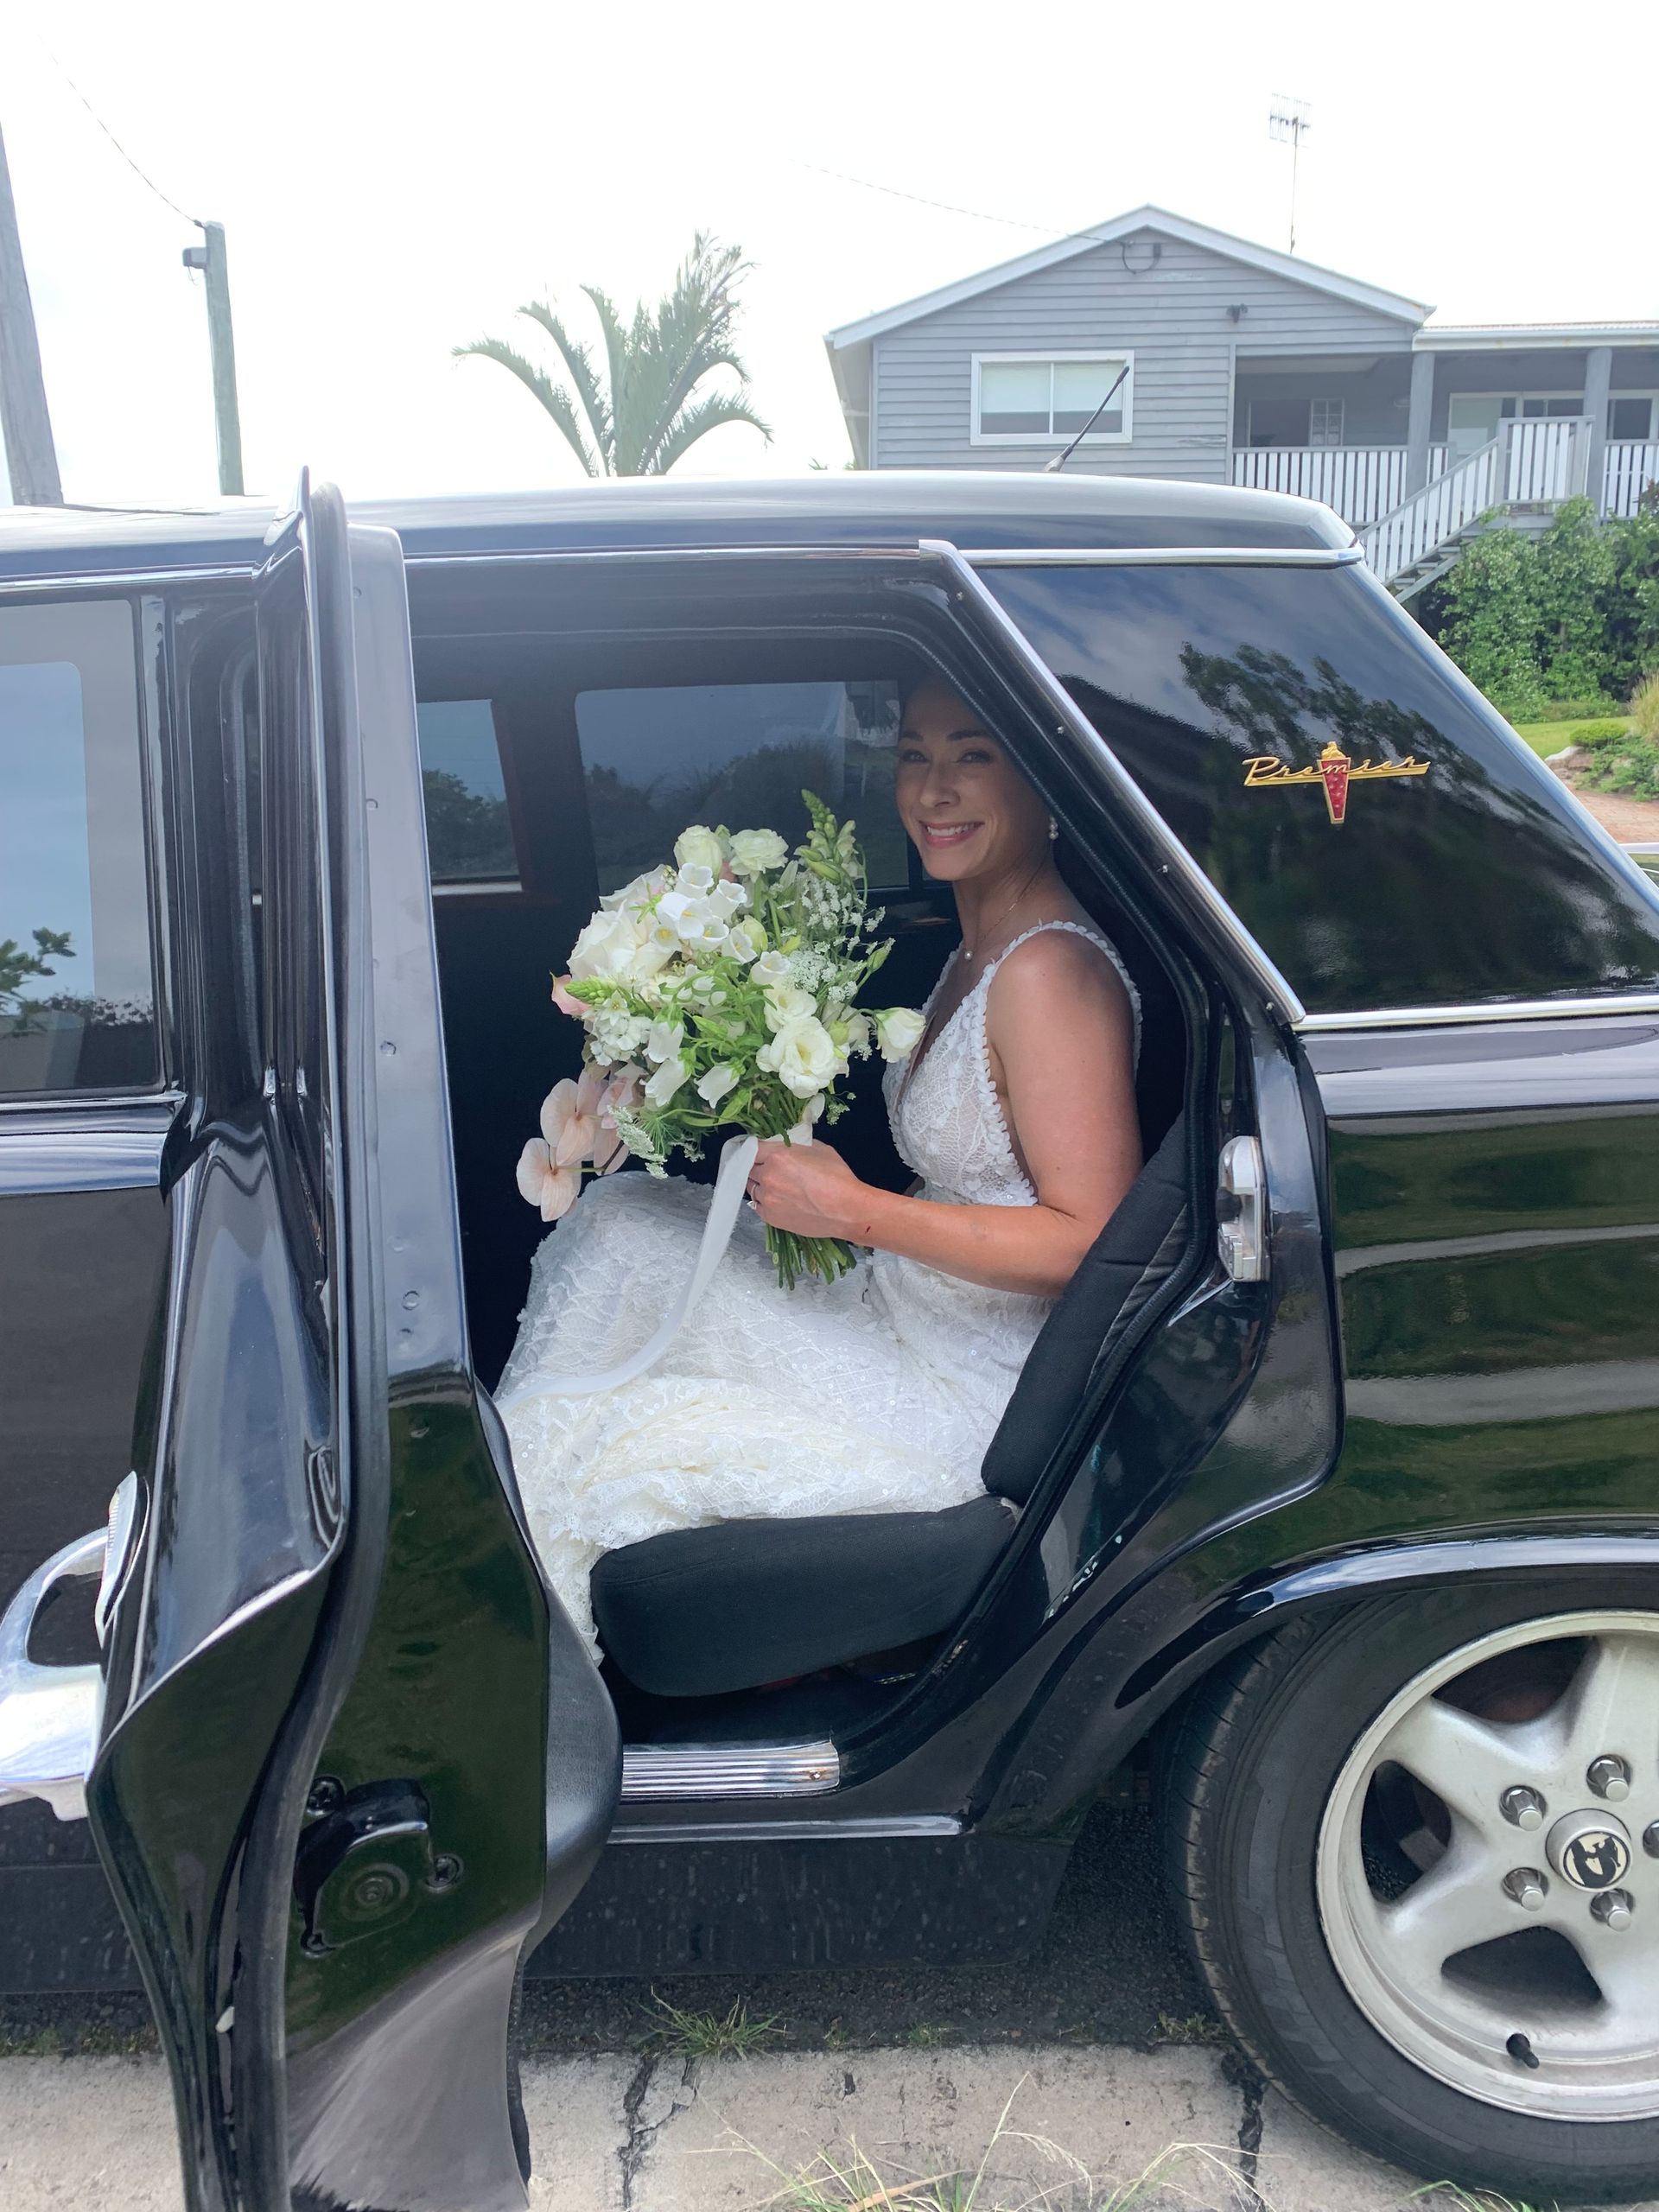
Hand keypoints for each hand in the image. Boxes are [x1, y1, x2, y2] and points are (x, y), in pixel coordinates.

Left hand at [746, 1138, 869, 1241]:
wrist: (846, 1210)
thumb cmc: (838, 1178)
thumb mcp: (820, 1149)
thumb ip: (798, 1147)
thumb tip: (791, 1149)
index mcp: (778, 1156)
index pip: (753, 1149)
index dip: (755, 1150)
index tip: (759, 1152)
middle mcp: (768, 1176)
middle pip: (749, 1168)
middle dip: (758, 1167)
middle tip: (769, 1169)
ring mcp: (767, 1199)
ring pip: (752, 1187)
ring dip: (760, 1184)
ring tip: (775, 1186)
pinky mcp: (770, 1217)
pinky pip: (758, 1205)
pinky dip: (764, 1201)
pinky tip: (777, 1199)